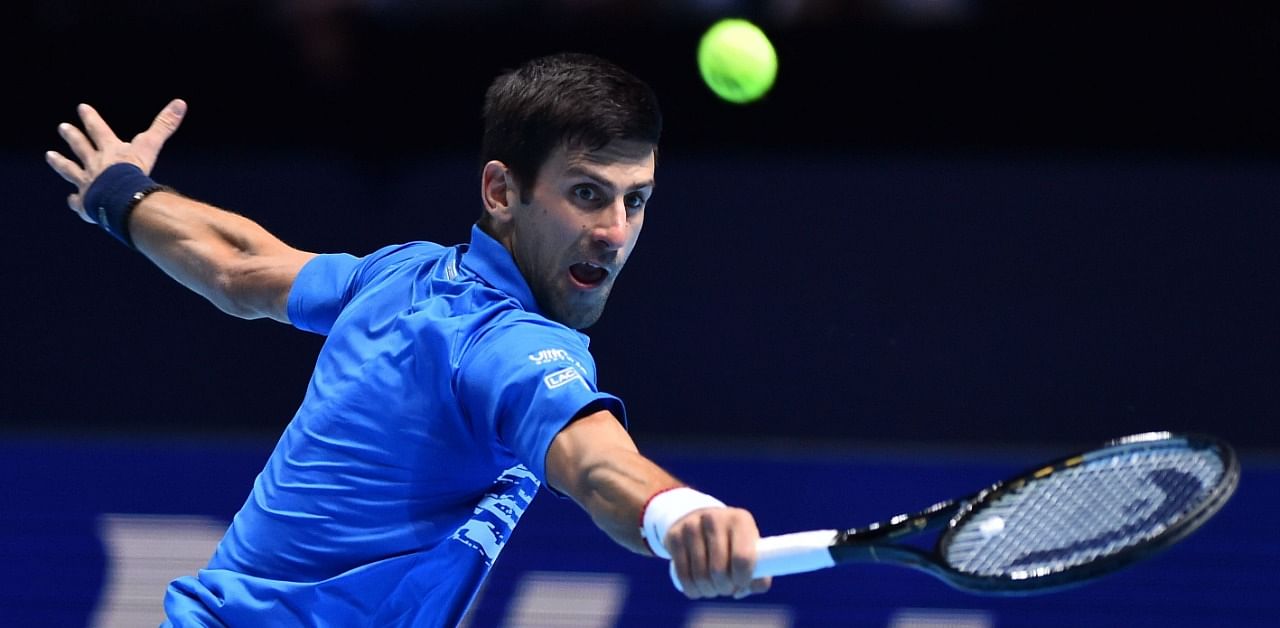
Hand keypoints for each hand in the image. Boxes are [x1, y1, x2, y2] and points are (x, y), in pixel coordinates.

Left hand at [45, 99, 186, 221]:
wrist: (121, 198)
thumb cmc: (135, 171)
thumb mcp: (150, 145)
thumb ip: (164, 125)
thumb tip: (180, 102)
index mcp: (109, 151)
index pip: (98, 130)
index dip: (90, 118)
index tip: (81, 107)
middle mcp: (94, 164)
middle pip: (80, 147)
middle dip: (72, 136)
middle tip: (62, 127)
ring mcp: (87, 183)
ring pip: (70, 171)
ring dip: (60, 163)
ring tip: (50, 156)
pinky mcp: (86, 203)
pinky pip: (78, 202)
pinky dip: (74, 201)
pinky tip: (72, 201)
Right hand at [665, 506, 771, 598]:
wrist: (699, 518)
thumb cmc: (732, 541)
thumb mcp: (750, 548)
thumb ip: (760, 574)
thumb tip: (743, 590)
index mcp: (740, 520)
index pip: (743, 558)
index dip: (742, 579)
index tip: (740, 584)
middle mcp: (715, 519)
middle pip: (719, 570)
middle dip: (724, 588)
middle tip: (726, 588)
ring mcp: (692, 526)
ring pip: (700, 576)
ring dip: (708, 591)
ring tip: (713, 589)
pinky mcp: (674, 536)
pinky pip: (682, 574)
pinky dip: (691, 590)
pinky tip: (697, 589)